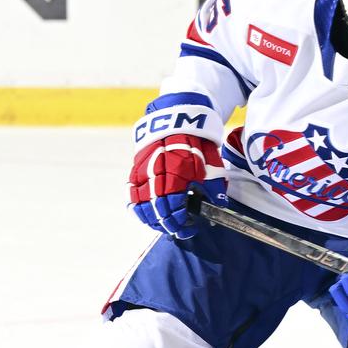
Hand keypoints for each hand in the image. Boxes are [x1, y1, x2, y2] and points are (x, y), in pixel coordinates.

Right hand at [128, 99, 226, 238]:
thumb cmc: (199, 143)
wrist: (179, 118)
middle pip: (156, 210)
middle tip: (177, 229)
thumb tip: (216, 208)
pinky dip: (138, 206)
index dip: (181, 223)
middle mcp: (155, 175)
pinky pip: (132, 192)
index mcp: (176, 176)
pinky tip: (147, 213)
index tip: (189, 228)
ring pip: (140, 204)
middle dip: (167, 224)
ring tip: (161, 224)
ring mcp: (142, 171)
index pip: (174, 210)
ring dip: (150, 218)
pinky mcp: (135, 167)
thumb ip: (214, 189)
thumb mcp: (213, 165)